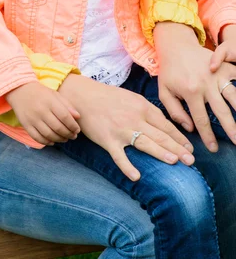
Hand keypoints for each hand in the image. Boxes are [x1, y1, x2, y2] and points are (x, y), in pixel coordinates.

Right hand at [6, 82, 80, 145]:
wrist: (20, 90)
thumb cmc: (41, 93)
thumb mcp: (54, 94)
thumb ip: (67, 105)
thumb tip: (78, 117)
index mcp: (50, 102)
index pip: (64, 116)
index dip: (73, 125)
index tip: (77, 129)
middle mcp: (41, 111)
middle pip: (57, 127)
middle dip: (68, 134)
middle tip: (73, 136)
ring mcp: (32, 119)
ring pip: (48, 134)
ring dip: (59, 139)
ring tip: (65, 139)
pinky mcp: (26, 125)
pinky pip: (37, 138)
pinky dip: (46, 142)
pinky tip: (53, 141)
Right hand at [59, 74, 193, 181]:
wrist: (83, 96)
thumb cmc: (107, 97)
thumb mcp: (131, 98)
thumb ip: (146, 110)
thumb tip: (162, 124)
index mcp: (141, 106)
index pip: (165, 124)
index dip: (179, 137)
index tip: (190, 148)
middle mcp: (134, 118)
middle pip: (160, 135)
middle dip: (177, 148)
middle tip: (191, 160)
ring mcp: (121, 130)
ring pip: (145, 143)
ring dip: (161, 153)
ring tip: (175, 162)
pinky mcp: (107, 139)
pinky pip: (119, 156)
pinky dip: (127, 167)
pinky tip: (136, 177)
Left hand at [154, 22, 235, 150]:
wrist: (177, 46)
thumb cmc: (169, 71)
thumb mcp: (164, 92)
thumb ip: (174, 112)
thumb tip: (190, 128)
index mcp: (190, 92)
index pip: (201, 119)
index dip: (208, 136)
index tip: (213, 148)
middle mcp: (206, 84)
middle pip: (222, 112)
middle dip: (231, 130)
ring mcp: (218, 75)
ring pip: (235, 97)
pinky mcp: (226, 67)